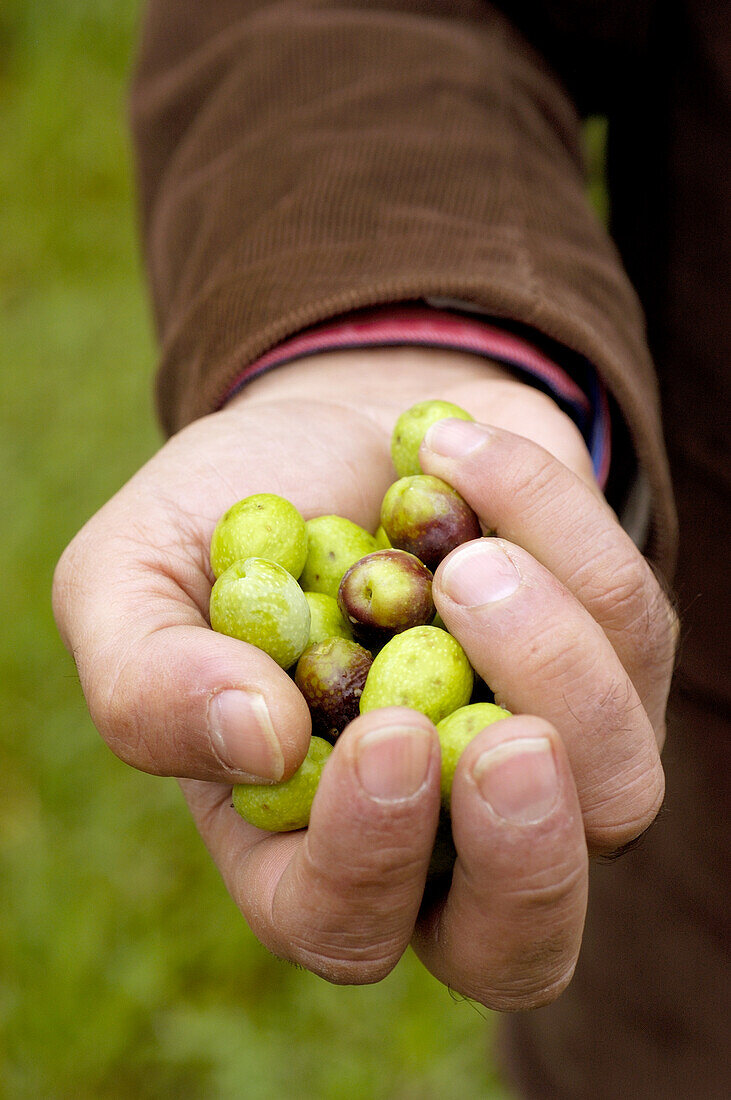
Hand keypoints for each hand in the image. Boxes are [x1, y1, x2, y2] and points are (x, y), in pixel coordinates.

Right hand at [53, 346, 675, 1007]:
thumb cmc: (219, 516)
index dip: (371, 862)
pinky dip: (554, 524)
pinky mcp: (613, 666)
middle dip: (528, 855)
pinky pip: (635, 630)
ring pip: (617, 788)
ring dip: (559, 660)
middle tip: (510, 743)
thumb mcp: (128, 576)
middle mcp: (440, 831)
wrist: (326, 423)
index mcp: (303, 840)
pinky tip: (459, 455)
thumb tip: (260, 743)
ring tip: (465, 549)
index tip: (383, 736)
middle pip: (525, 939)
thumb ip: (148, 677)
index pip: (349, 925)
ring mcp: (544, 758)